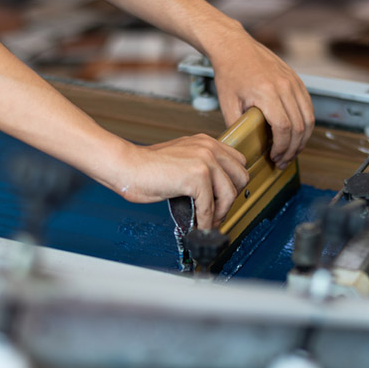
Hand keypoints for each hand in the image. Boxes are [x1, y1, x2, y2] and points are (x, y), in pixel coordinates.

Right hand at [115, 136, 248, 229]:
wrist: (127, 167)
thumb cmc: (147, 168)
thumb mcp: (181, 160)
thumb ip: (200, 169)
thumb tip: (214, 194)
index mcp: (206, 142)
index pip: (237, 163)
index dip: (232, 184)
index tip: (222, 199)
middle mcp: (209, 147)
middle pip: (241, 177)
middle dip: (231, 199)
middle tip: (217, 212)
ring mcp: (204, 160)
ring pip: (230, 194)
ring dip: (220, 213)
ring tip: (208, 221)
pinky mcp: (197, 176)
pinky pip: (210, 206)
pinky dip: (205, 220)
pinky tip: (198, 224)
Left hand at [209, 32, 313, 168]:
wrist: (235, 47)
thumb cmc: (229, 73)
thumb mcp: (227, 103)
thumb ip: (236, 126)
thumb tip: (243, 147)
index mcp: (267, 92)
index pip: (284, 127)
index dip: (282, 147)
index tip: (275, 157)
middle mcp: (285, 86)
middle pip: (299, 126)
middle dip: (293, 148)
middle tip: (283, 161)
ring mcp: (293, 82)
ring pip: (308, 118)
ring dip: (303, 139)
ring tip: (291, 152)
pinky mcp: (296, 80)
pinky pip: (308, 106)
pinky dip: (306, 123)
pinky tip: (296, 134)